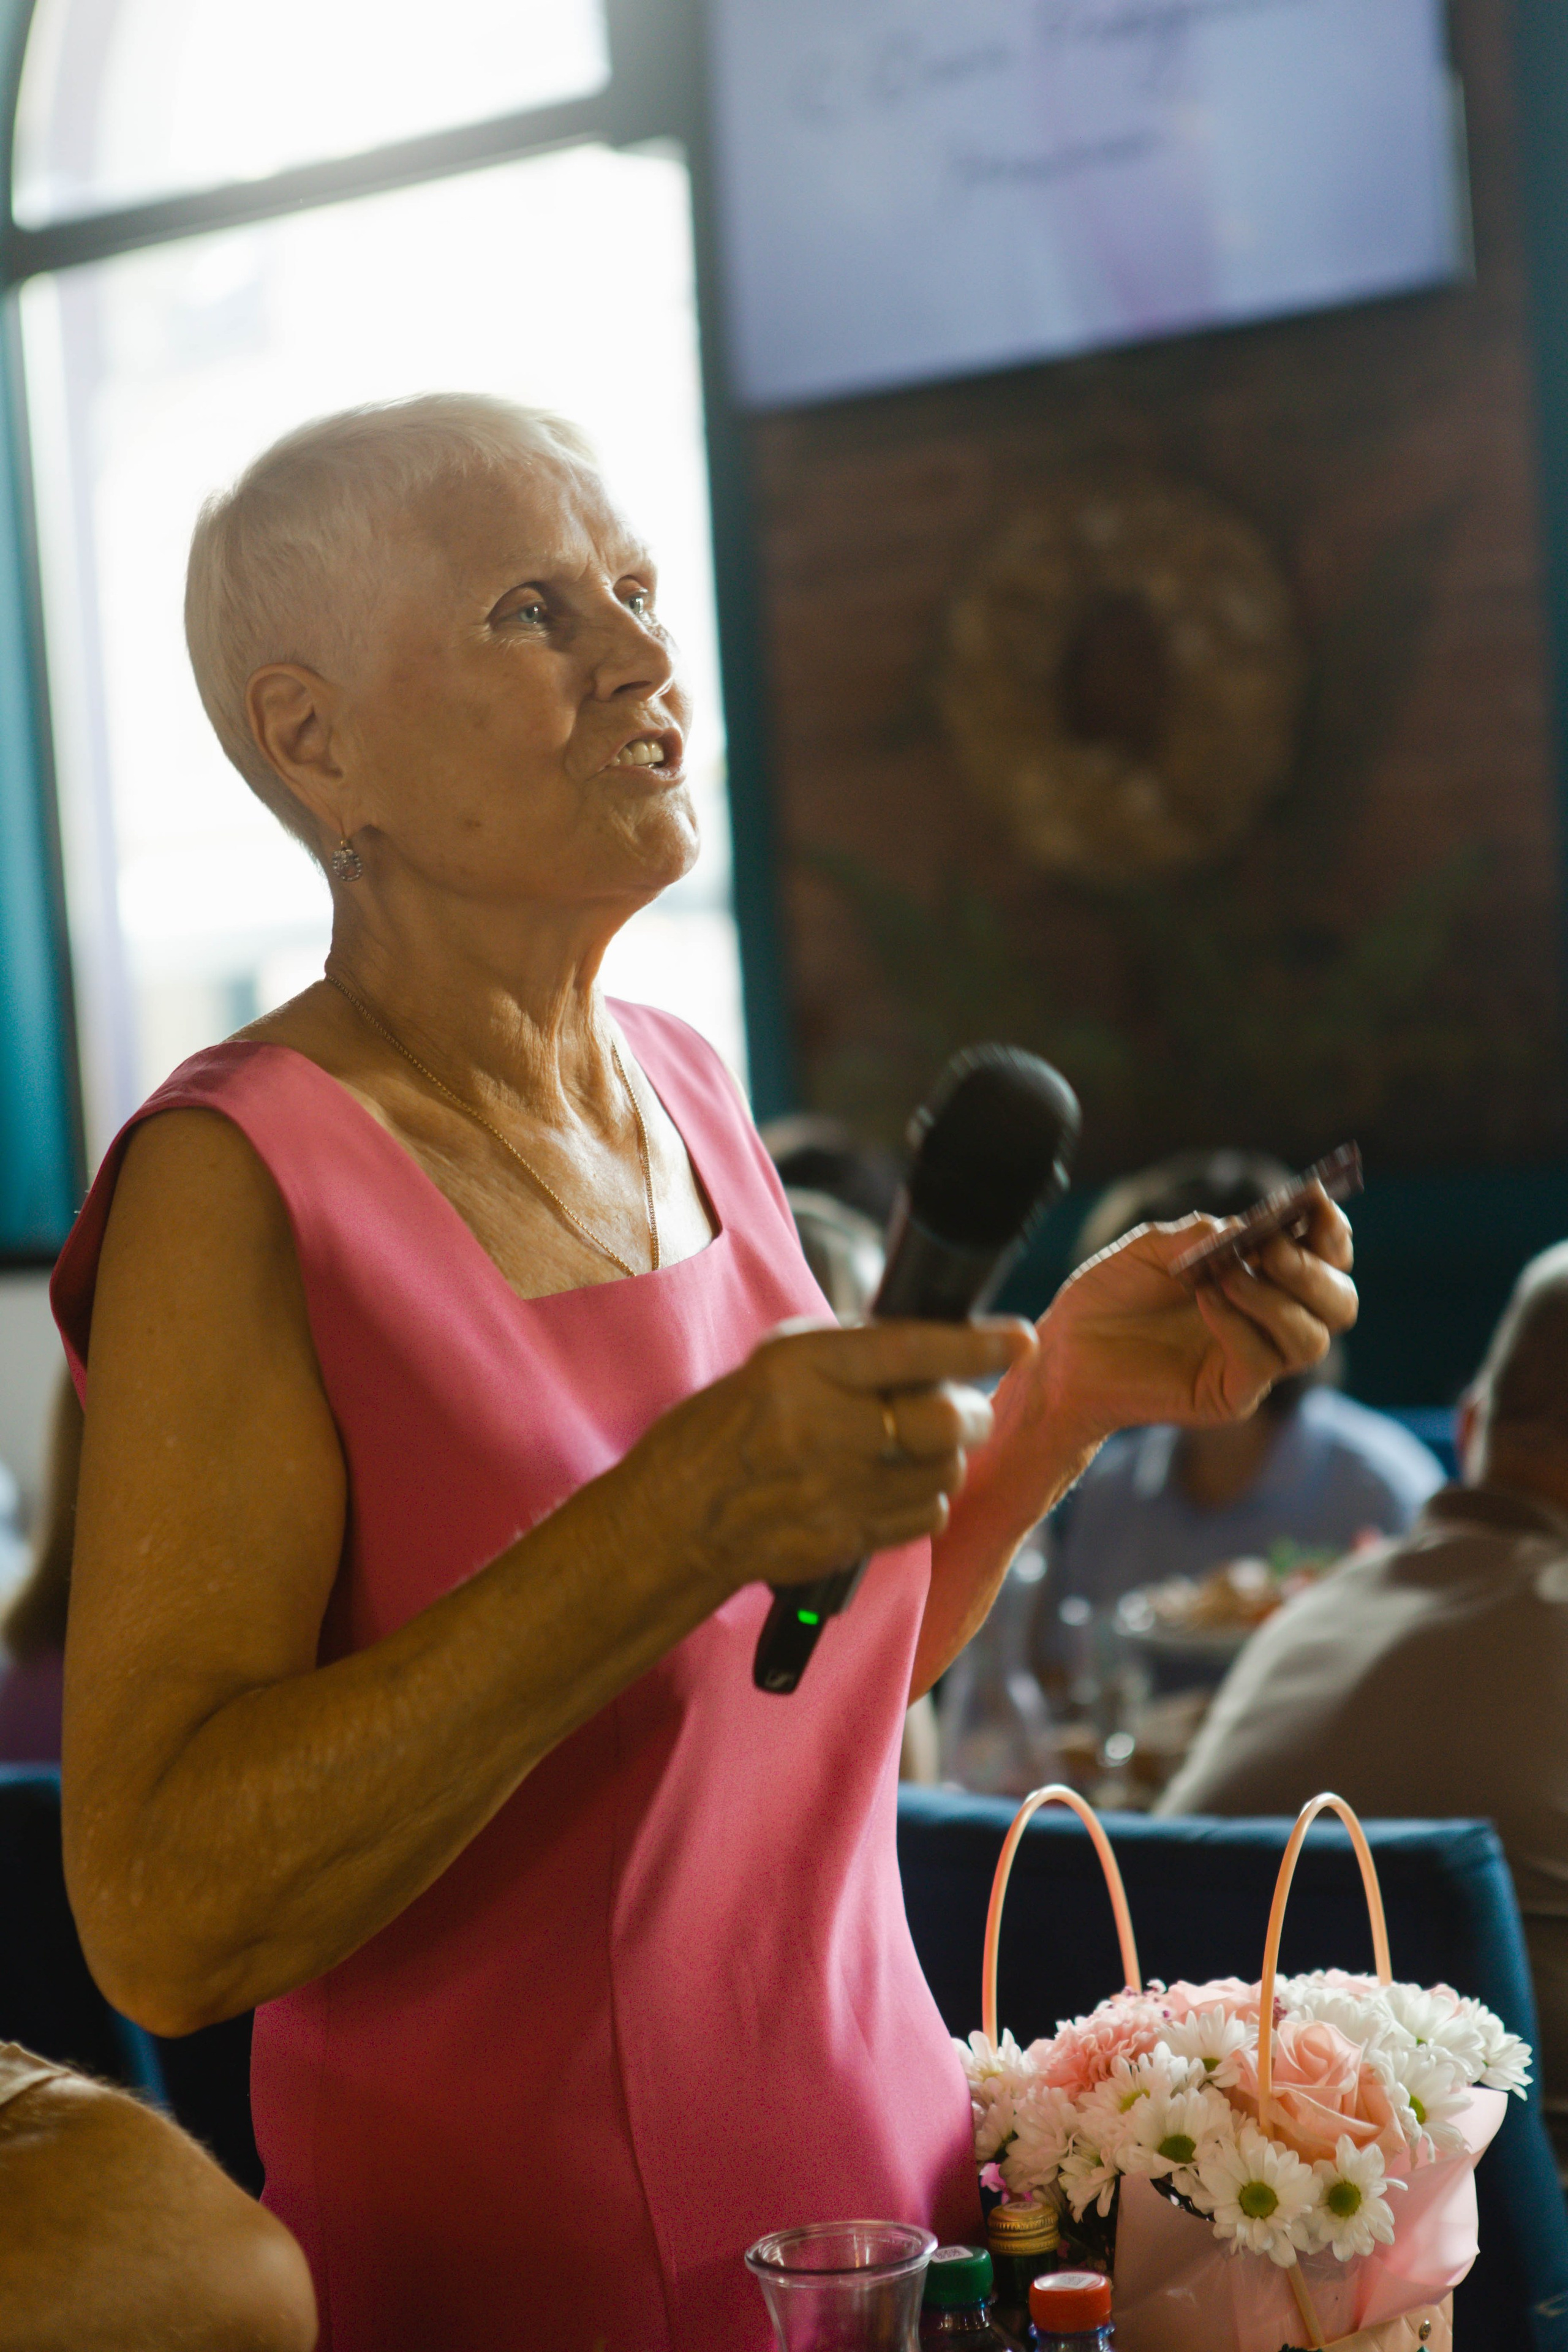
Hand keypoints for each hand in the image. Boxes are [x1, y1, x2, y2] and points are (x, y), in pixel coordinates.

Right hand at [623, 1316, 1036, 1594]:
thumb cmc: (724, 1427)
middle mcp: (823, 1429)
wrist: (674, 1517)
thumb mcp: (776, 1363)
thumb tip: (938, 1352)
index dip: (975, 1346)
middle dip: (970, 1412)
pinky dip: (927, 1499)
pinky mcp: (845, 1540)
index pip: (910, 1350)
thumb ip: (853, 1355)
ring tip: (918, 1446)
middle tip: (963, 1406)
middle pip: (942, 1422)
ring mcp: (835, 1492)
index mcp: (803, 1369)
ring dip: (947, 1457)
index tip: (1018, 1339)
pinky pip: (925, 1519)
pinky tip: (897, 1485)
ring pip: (943, 1473)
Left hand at [1033, 1187, 1357, 1455]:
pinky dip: (1239, 1325)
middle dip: (1313, 1271)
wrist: (1063, 1349)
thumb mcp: (1152, 1248)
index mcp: (1262, 1276)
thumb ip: (1202, 1235)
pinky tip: (1205, 1301)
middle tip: (1269, 1249)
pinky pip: (1262, 1362)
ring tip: (1226, 1275)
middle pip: (1339, 1302)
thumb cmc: (1110, 1295)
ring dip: (1275, 1299)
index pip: (1327, 1257)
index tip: (1312, 1201)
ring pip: (1312, 1339)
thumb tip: (1250, 1229)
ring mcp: (1255, 1361)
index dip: (1331, 1230)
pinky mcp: (1230, 1395)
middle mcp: (1270, 1320)